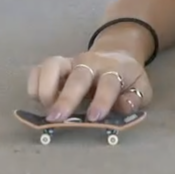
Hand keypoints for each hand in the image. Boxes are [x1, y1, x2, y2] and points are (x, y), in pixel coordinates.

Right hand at [27, 51, 151, 121]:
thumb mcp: (140, 88)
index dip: (102, 100)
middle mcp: (91, 63)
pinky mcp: (55, 65)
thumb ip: (135, 98)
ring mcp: (71, 62)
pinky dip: (34, 84)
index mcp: (115, 70)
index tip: (94, 118)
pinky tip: (38, 100)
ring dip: (46, 88)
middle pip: (78, 76)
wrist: (117, 55)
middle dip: (66, 97)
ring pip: (52, 66)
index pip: (108, 84)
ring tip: (47, 109)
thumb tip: (124, 107)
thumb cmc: (127, 78)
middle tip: (56, 118)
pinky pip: (38, 70)